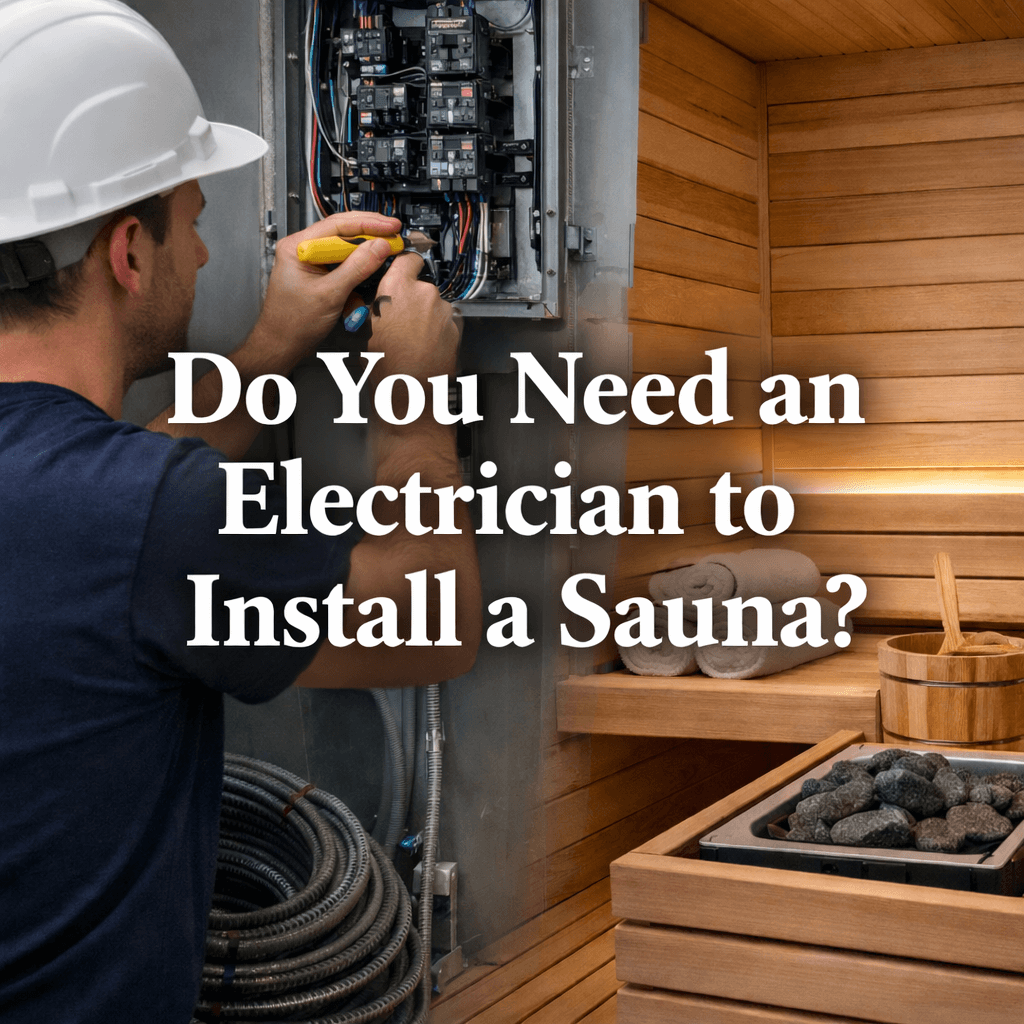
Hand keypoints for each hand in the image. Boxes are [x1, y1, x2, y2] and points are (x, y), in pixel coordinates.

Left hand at [257, 211, 401, 360]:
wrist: (282, 346)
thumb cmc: (292, 324)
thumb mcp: (330, 294)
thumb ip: (357, 268)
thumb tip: (380, 247)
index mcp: (297, 246)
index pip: (338, 225)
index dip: (368, 224)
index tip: (390, 226)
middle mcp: (303, 249)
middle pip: (342, 232)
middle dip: (370, 233)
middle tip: (394, 234)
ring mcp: (311, 262)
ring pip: (345, 248)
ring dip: (366, 250)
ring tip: (388, 248)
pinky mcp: (319, 275)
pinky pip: (343, 264)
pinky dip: (359, 266)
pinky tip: (373, 266)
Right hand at [368, 253, 460, 381]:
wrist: (411, 390)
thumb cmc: (386, 364)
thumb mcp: (366, 328)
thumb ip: (375, 305)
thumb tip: (374, 301)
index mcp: (397, 288)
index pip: (407, 258)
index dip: (405, 265)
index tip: (404, 268)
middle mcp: (423, 293)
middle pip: (421, 285)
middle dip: (413, 298)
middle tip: (402, 318)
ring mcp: (442, 310)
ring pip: (434, 304)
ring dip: (426, 315)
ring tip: (413, 337)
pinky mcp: (456, 326)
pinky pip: (446, 320)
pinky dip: (438, 328)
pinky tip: (426, 344)